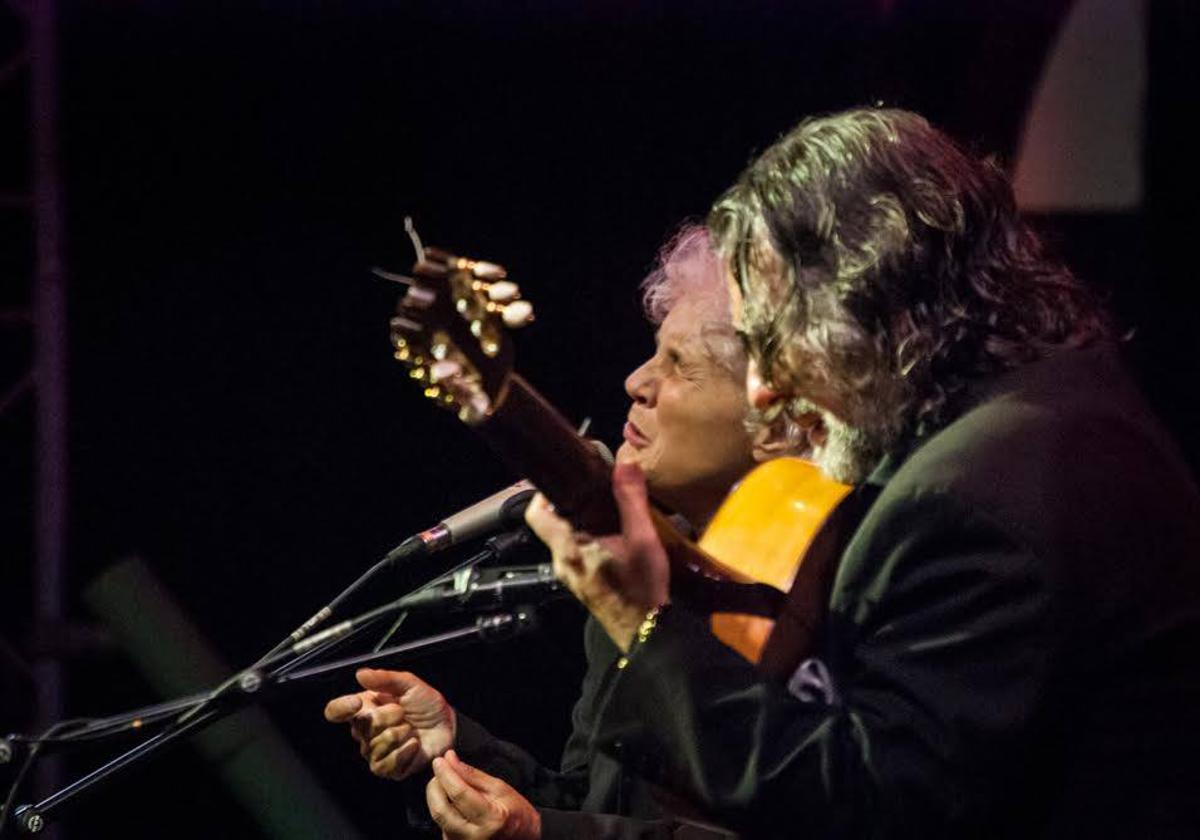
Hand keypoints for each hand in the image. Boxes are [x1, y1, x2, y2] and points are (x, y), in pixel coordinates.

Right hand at [323, 668, 455, 779]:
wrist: (447, 725)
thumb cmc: (426, 704)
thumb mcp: (409, 684)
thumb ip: (385, 678)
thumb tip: (361, 674)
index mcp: (364, 708)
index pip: (335, 710)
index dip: (341, 708)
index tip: (357, 703)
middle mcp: (364, 731)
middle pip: (362, 726)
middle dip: (390, 717)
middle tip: (403, 713)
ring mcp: (373, 751)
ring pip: (375, 745)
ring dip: (400, 734)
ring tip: (410, 729)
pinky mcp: (386, 768)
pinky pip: (386, 764)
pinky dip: (405, 751)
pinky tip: (414, 744)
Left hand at [426, 749, 540, 839]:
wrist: (522, 837)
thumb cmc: (515, 812)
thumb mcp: (500, 788)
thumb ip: (472, 774)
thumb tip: (450, 759)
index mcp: (490, 820)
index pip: (460, 794)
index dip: (446, 775)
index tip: (439, 760)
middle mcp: (473, 837)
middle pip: (441, 810)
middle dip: (434, 786)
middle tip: (440, 770)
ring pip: (438, 818)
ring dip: (436, 796)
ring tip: (445, 782)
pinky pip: (441, 824)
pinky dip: (441, 807)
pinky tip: (449, 799)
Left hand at [524, 462, 668, 650]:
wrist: (648, 632)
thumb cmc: (641, 589)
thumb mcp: (642, 538)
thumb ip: (631, 499)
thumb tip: (624, 464)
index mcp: (569, 548)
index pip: (536, 514)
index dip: (546, 493)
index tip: (568, 480)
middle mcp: (563, 563)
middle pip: (553, 524)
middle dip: (572, 505)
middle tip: (595, 491)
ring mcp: (571, 576)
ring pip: (566, 540)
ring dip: (583, 524)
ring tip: (609, 513)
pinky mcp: (583, 585)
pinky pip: (577, 554)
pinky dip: (590, 541)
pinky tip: (615, 539)